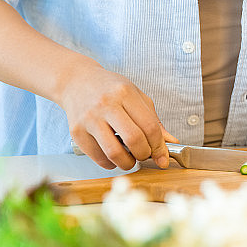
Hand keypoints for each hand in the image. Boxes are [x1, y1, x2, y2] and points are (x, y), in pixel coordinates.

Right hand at [59, 64, 177, 169]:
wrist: (76, 82)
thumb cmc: (109, 89)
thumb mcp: (135, 96)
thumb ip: (153, 119)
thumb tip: (170, 142)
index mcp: (125, 93)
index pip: (150, 126)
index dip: (159, 146)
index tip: (162, 156)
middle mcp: (106, 104)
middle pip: (134, 140)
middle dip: (144, 155)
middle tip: (144, 155)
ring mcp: (89, 119)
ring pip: (114, 153)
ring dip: (127, 163)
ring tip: (130, 159)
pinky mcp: (77, 132)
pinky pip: (98, 158)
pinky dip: (110, 164)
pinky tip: (113, 156)